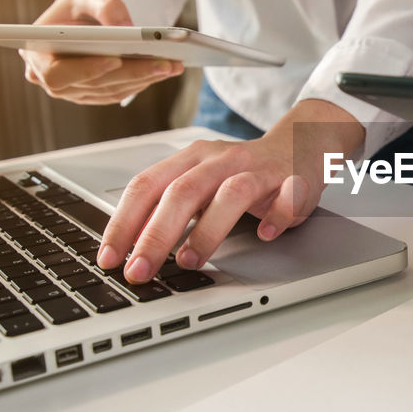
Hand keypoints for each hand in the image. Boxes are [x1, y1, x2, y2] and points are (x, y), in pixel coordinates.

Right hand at [22, 0, 183, 104]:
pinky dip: (142, 81)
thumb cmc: (80, 2)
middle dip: (130, 72)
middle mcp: (51, 79)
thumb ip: (106, 5)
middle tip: (163, 63)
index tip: (114, 59)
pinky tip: (165, 70)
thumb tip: (127, 28)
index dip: (86, 70)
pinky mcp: (93, 93)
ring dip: (143, 79)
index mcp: (37, 54)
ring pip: (110, 90)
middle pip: (92, 84)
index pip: (57, 75)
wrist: (86, 12)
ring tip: (171, 65)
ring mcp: (73, 90)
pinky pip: (118, 91)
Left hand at [97, 99, 363, 281]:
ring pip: (231, 193)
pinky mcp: (295, 179)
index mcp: (192, 159)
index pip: (148, 186)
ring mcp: (260, 168)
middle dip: (156, 235)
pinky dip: (277, 216)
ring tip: (190, 262)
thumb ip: (169, 208)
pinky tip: (266, 234)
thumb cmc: (244, 171)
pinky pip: (287, 197)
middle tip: (140, 270)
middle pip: (183, 191)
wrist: (302, 141)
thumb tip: (130, 248)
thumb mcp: (201, 181)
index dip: (124, 222)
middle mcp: (222, 160)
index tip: (110, 258)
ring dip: (207, 230)